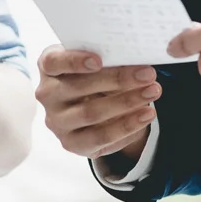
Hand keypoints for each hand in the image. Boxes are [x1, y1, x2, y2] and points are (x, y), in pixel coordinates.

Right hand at [35, 47, 162, 161]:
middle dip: (118, 80)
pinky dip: (128, 125)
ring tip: (153, 92)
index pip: (53, 62)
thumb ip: (109, 58)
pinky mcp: (71, 143)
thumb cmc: (94, 74)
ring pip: (92, 113)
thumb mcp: (98, 61)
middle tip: (148, 74)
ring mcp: (57, 121)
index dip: (74, 61)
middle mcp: (47, 94)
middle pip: (79, 87)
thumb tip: (137, 61)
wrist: (91, 105)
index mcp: (49, 66)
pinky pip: (101, 137)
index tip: (99, 60)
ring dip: (127, 103)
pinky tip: (146, 114)